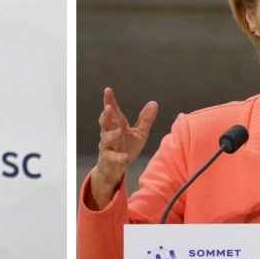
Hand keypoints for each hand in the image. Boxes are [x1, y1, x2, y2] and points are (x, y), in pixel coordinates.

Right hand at [87, 87, 158, 208]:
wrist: (116, 168)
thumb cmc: (127, 147)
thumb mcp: (140, 133)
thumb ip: (145, 119)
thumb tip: (154, 103)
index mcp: (117, 124)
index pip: (113, 111)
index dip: (109, 100)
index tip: (108, 90)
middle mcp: (109, 133)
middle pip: (105, 122)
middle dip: (106, 115)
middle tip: (109, 107)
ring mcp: (107, 146)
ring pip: (106, 138)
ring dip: (112, 134)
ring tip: (119, 131)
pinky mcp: (108, 159)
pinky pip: (112, 157)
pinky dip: (118, 157)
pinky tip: (125, 156)